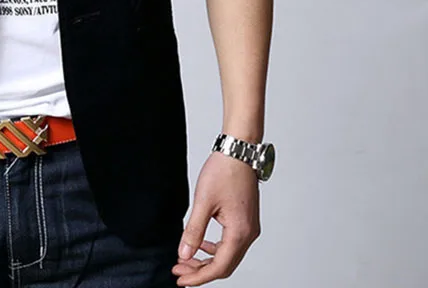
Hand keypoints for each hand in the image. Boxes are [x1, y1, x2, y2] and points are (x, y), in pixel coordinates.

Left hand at [171, 151, 260, 285]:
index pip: (219, 267)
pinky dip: (215, 248)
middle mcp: (249, 234)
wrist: (238, 152)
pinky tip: (201, 244)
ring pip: (228, 255)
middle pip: (225, 265)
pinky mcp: (246, 221)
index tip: (181, 280)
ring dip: (207, 260)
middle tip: (179, 271)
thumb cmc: (223, 172)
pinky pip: (231, 243)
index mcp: (240, 232)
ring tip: (186, 259)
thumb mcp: (203, 201)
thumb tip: (184, 254)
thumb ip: (194, 230)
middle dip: (201, 271)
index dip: (199, 277)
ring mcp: (249, 228)